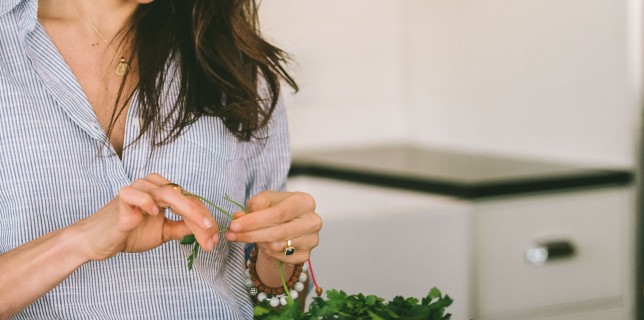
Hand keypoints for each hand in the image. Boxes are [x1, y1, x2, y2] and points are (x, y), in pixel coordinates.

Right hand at [72, 173, 219, 260]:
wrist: (99, 242)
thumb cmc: (129, 233)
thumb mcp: (163, 232)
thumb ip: (182, 227)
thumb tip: (206, 230)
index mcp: (163, 191)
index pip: (190, 200)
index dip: (205, 218)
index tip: (215, 238)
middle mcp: (152, 185)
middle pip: (184, 196)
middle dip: (201, 218)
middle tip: (212, 237)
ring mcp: (137, 189)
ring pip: (168, 194)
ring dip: (188, 212)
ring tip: (200, 229)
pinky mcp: (122, 198)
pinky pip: (138, 194)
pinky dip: (148, 202)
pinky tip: (155, 213)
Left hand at [225, 191, 321, 264]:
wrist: (287, 226)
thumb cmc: (277, 210)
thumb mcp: (266, 200)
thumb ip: (255, 205)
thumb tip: (241, 217)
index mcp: (304, 201)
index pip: (278, 214)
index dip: (254, 221)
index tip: (234, 225)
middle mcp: (313, 220)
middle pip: (278, 232)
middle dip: (251, 234)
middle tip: (231, 235)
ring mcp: (312, 239)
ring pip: (277, 246)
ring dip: (258, 242)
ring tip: (251, 236)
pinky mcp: (307, 255)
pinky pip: (281, 258)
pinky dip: (268, 253)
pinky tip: (265, 245)